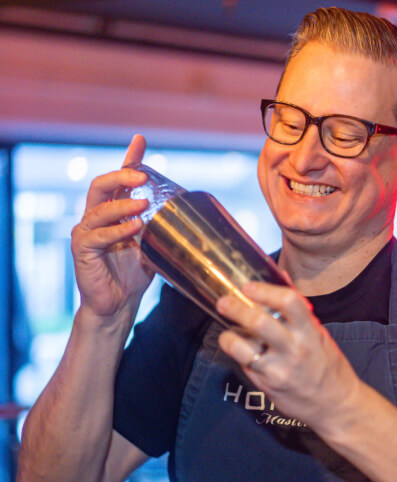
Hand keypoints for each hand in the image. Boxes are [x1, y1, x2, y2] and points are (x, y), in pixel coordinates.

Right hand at [71, 135, 153, 319]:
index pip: (119, 180)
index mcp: (113, 212)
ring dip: (122, 204)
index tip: (141, 140)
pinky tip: (134, 227)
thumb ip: (162, 227)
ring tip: (144, 203)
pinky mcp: (82, 250)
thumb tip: (191, 215)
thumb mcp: (153, 245)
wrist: (118, 304)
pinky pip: (98, 235)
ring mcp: (87, 232)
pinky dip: (117, 230)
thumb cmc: (134, 274)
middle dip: (121, 176)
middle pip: (101, 186)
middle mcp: (96, 217)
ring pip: (99, 208)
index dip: (129, 159)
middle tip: (142, 175)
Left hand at [216, 281, 362, 432]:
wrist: (336, 406)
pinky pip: (244, 365)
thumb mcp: (321, 335)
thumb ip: (300, 311)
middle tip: (224, 303)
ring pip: (242, 348)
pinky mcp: (267, 386)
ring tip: (228, 332)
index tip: (248, 287)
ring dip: (228, 336)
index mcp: (310, 333)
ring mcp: (279, 369)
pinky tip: (240, 350)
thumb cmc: (330, 367)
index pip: (289, 302)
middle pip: (259, 322)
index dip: (265, 291)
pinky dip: (237, 354)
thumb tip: (282, 278)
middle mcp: (294, 350)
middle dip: (236, 309)